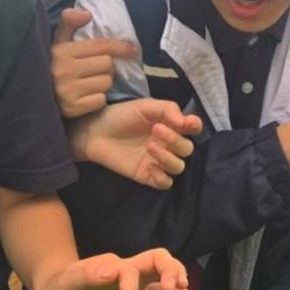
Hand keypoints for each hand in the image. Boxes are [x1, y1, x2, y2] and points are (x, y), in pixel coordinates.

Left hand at [33, 247, 197, 289]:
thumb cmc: (59, 288)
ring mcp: (135, 284)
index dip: (129, 289)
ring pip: (164, 273)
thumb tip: (110, 270)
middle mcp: (128, 271)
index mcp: (113, 266)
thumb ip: (86, 274)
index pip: (131, 271)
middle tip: (172, 288)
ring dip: (177, 277)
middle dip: (170, 270)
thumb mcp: (66, 282)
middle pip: (158, 259)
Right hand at [51, 8, 138, 117]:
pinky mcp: (71, 108)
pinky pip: (100, 100)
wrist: (33, 96)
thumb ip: (69, 23)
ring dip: (103, 83)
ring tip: (90, 83)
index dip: (121, 47)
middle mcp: (64, 70)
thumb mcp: (57, 42)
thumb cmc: (52, 66)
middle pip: (107, 64)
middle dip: (106, 67)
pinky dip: (98, 99)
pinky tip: (86, 97)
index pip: (101, 46)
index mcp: (62, 51)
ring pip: (106, 82)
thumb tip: (87, 13)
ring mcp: (67, 90)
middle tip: (96, 70)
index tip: (133, 50)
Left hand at [70, 99, 202, 188]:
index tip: (188, 124)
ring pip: (179, 167)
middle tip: (155, 129)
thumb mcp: (144, 106)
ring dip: (168, 158)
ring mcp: (158, 161)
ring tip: (150, 146)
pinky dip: (161, 176)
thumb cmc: (119, 116)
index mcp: (170, 125)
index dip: (195, 127)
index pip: (192, 128)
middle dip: (175, 140)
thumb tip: (185, 122)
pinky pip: (166, 183)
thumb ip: (167, 109)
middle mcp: (168, 144)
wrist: (94, 133)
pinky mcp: (148, 176)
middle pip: (187, 148)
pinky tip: (148, 165)